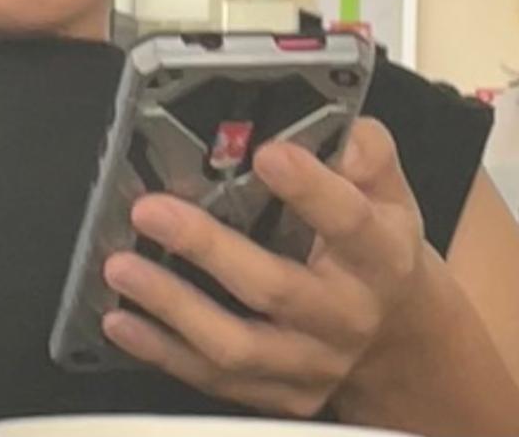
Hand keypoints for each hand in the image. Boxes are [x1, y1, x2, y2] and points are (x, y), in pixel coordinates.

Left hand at [101, 118, 429, 418]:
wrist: (402, 334)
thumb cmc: (377, 245)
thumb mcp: (389, 192)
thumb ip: (367, 152)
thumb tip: (339, 128)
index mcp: (378, 256)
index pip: (348, 221)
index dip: (309, 189)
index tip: (267, 155)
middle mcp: (346, 315)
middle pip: (275, 286)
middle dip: (206, 247)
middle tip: (150, 211)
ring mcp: (312, 362)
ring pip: (236, 345)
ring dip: (172, 306)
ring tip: (121, 268)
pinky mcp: (281, 393)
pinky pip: (216, 379)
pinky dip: (163, 351)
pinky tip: (123, 320)